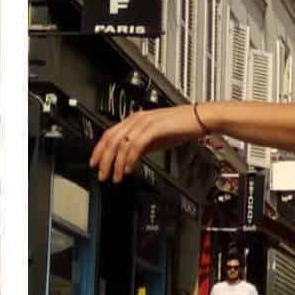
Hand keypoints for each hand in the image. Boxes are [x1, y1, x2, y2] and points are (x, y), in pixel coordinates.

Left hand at [90, 105, 205, 182]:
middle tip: (101, 175)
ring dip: (116, 163)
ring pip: (121, 144)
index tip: (94, 163)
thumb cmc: (180, 126)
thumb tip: (128, 159)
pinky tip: (128, 169)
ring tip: (115, 177)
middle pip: (111, 139)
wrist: (199, 118)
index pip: (109, 134)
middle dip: (104, 160)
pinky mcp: (153, 128)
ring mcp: (144, 122)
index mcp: (134, 120)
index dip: (99, 149)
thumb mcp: (155, 138)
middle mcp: (136, 119)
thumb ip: (140, 146)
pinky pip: (136, 145)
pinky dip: (130, 159)